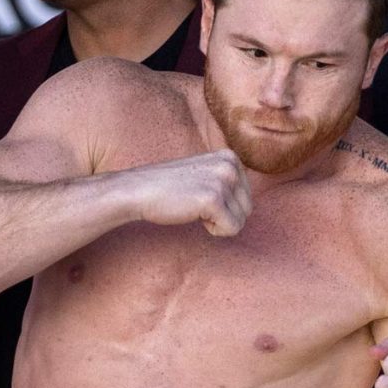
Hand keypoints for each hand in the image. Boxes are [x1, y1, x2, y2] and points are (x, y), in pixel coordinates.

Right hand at [125, 149, 252, 236]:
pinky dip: (213, 230)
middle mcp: (230, 164)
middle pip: (247, 209)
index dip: (224, 206)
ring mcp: (223, 180)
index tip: (200, 196)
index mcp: (230, 156)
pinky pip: (231, 229)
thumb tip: (248, 204)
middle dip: (224, 216)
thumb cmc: (169, 188)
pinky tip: (193, 215)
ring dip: (217, 223)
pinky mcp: (214, 199)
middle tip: (196, 205)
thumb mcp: (204, 172)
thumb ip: (226, 179)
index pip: (246, 196)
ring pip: (240, 221)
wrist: (138, 190)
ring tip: (193, 208)